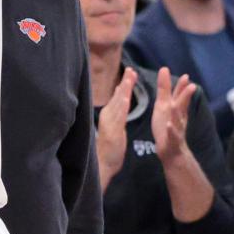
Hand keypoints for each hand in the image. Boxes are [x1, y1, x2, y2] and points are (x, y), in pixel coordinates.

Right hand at [95, 67, 136, 189]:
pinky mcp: (113, 131)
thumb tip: (120, 100)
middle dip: (125, 82)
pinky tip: (126, 97)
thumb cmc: (109, 148)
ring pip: (118, 102)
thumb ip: (117, 114)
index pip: (117, 96)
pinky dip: (122, 105)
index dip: (124, 84)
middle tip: (131, 69)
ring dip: (124, 89)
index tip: (130, 72)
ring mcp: (110, 123)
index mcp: (109, 115)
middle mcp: (108, 116)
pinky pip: (119, 116)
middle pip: (118, 96)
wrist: (102, 164)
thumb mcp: (114, 127)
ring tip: (129, 77)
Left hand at [152, 67, 195, 163]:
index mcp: (176, 110)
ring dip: (177, 112)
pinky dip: (171, 130)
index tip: (186, 76)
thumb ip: (165, 89)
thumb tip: (164, 69)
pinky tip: (169, 125)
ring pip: (177, 121)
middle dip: (185, 97)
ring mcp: (176, 130)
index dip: (182, 87)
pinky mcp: (171, 141)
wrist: (172, 151)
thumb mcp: (164, 106)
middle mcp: (178, 118)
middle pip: (181, 106)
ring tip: (174, 104)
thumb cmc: (167, 126)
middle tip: (191, 86)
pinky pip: (172, 136)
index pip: (180, 97)